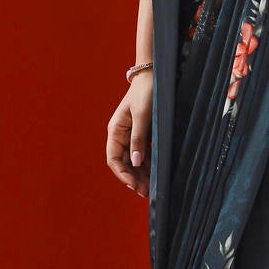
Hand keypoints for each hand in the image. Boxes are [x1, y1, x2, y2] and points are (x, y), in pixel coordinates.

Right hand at [106, 71, 152, 195]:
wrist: (154, 76)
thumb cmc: (146, 92)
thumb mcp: (142, 115)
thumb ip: (138, 138)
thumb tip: (136, 161)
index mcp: (116, 130)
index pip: (114, 159)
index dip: (122, 174)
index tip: (133, 184)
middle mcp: (121, 135)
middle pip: (124, 163)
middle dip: (133, 178)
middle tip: (146, 192)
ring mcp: (132, 135)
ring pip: (134, 160)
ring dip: (141, 174)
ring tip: (151, 188)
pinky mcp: (142, 134)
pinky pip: (143, 154)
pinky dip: (148, 165)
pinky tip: (155, 174)